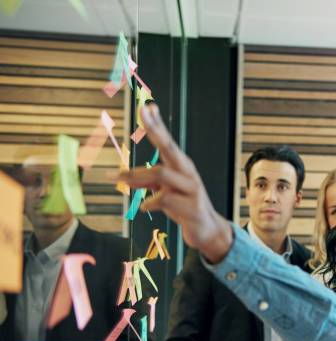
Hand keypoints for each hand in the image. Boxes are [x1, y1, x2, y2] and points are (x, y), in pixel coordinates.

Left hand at [119, 105, 232, 262]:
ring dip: (136, 176)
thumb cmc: (185, 208)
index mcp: (182, 167)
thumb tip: (128, 176)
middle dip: (155, 130)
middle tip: (142, 113)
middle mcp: (188, 173)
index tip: (147, 107)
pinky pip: (163, 199)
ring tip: (119, 180)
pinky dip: (150, 202)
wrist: (208, 231)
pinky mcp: (191, 207)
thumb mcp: (165, 192)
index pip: (168, 142)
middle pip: (170, 148)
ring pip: (160, 174)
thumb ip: (150, 182)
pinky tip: (145, 207)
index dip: (157, 125)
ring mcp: (192, 189)